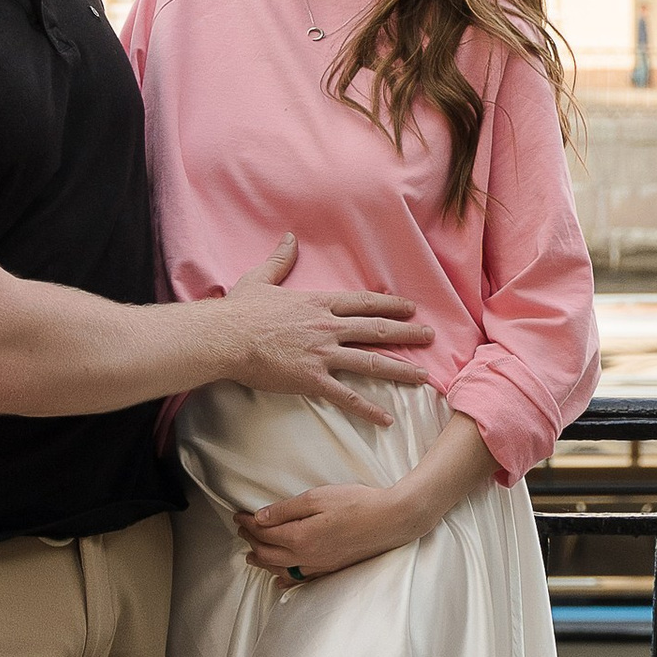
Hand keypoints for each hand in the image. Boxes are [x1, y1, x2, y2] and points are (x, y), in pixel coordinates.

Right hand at [213, 234, 433, 425]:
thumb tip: (288, 237)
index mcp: (318, 304)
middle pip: (376, 330)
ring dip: (400, 370)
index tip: (410, 308)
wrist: (225, 338)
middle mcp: (327, 327)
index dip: (390, 305)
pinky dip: (368, 408)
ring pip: (371, 362)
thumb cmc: (240, 311)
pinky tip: (386, 418)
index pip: (363, 303)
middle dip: (407, 333)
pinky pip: (347, 396)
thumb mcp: (261, 279)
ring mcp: (322, 354)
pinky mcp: (312, 379)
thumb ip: (281, 260)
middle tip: (431, 336)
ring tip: (423, 377)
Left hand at [237, 481, 422, 581]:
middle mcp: (307, 557)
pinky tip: (279, 579)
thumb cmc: (357, 503)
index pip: (264, 533)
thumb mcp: (318, 497)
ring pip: (281, 569)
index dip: (248, 524)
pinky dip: (285, 579)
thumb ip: (287, 509)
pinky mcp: (331, 569)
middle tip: (241, 530)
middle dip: (251, 541)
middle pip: (268, 553)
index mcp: (300, 537)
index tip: (238, 516)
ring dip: (262, 562)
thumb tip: (260, 518)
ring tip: (250, 555)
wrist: (391, 520)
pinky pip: (301, 580)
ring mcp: (320, 566)